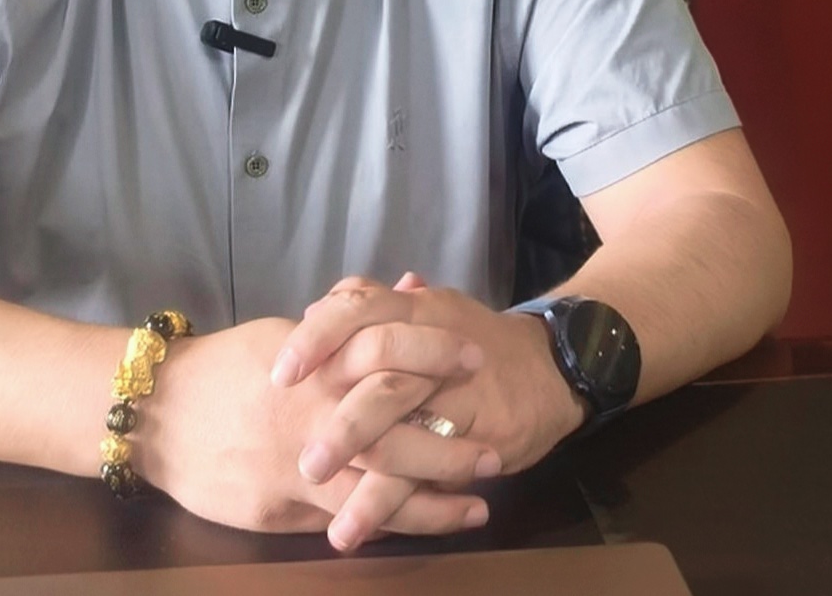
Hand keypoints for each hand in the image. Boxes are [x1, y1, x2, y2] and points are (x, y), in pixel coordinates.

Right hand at [137, 314, 495, 537]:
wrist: (157, 413)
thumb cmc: (227, 366)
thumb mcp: (288, 331)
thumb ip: (348, 319)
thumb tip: (409, 287)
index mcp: (315, 363)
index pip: (388, 352)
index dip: (436, 357)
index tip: (476, 358)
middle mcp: (314, 413)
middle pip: (397, 431)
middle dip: (450, 445)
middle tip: (496, 449)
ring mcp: (300, 465)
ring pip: (381, 488)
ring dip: (435, 498)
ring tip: (479, 503)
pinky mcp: (282, 507)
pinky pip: (347, 517)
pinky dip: (390, 521)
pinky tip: (423, 525)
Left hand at [272, 274, 587, 549]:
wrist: (552, 365)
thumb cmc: (474, 339)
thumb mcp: (428, 312)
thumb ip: (377, 311)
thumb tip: (319, 305)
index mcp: (412, 309)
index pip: (357, 308)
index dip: (316, 338)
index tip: (279, 373)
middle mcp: (432, 343)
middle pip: (380, 375)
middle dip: (338, 422)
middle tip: (303, 462)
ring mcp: (458, 390)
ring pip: (406, 428)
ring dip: (362, 475)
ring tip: (327, 512)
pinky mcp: (481, 433)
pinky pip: (434, 469)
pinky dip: (395, 501)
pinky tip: (362, 526)